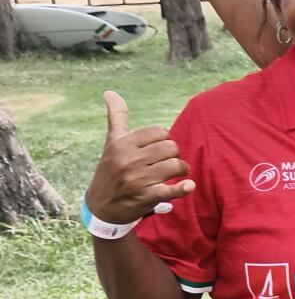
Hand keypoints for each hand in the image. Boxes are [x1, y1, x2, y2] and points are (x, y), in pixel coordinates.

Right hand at [87, 92, 194, 225]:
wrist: (101, 207)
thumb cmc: (111, 169)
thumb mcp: (112, 143)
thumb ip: (117, 117)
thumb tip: (110, 92)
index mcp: (122, 144)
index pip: (159, 131)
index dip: (164, 138)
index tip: (159, 147)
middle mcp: (129, 160)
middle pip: (170, 147)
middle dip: (174, 153)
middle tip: (168, 160)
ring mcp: (138, 179)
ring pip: (175, 165)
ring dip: (181, 169)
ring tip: (176, 172)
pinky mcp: (147, 197)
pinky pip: (171, 190)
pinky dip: (183, 188)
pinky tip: (189, 185)